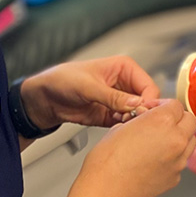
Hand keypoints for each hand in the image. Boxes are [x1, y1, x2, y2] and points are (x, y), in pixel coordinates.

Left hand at [19, 56, 159, 129]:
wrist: (45, 98)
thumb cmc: (63, 79)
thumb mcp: (89, 86)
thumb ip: (114, 97)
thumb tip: (136, 104)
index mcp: (124, 68)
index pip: (148, 85)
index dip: (149, 101)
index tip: (143, 113)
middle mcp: (124, 84)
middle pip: (147, 102)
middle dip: (142, 113)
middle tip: (132, 122)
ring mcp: (119, 100)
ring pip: (138, 115)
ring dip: (132, 122)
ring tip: (121, 124)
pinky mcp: (111, 115)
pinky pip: (126, 124)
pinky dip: (123, 128)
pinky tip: (116, 128)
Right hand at [62, 100, 195, 196]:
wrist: (106, 191)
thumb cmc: (107, 162)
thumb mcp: (121, 127)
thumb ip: (141, 120)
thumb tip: (145, 120)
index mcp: (162, 122)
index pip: (176, 104)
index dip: (162, 105)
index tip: (153, 110)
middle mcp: (175, 140)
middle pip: (189, 120)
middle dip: (176, 119)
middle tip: (161, 122)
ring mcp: (178, 160)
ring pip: (190, 140)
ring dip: (179, 136)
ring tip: (160, 140)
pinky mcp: (175, 177)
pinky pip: (181, 161)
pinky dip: (174, 157)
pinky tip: (156, 159)